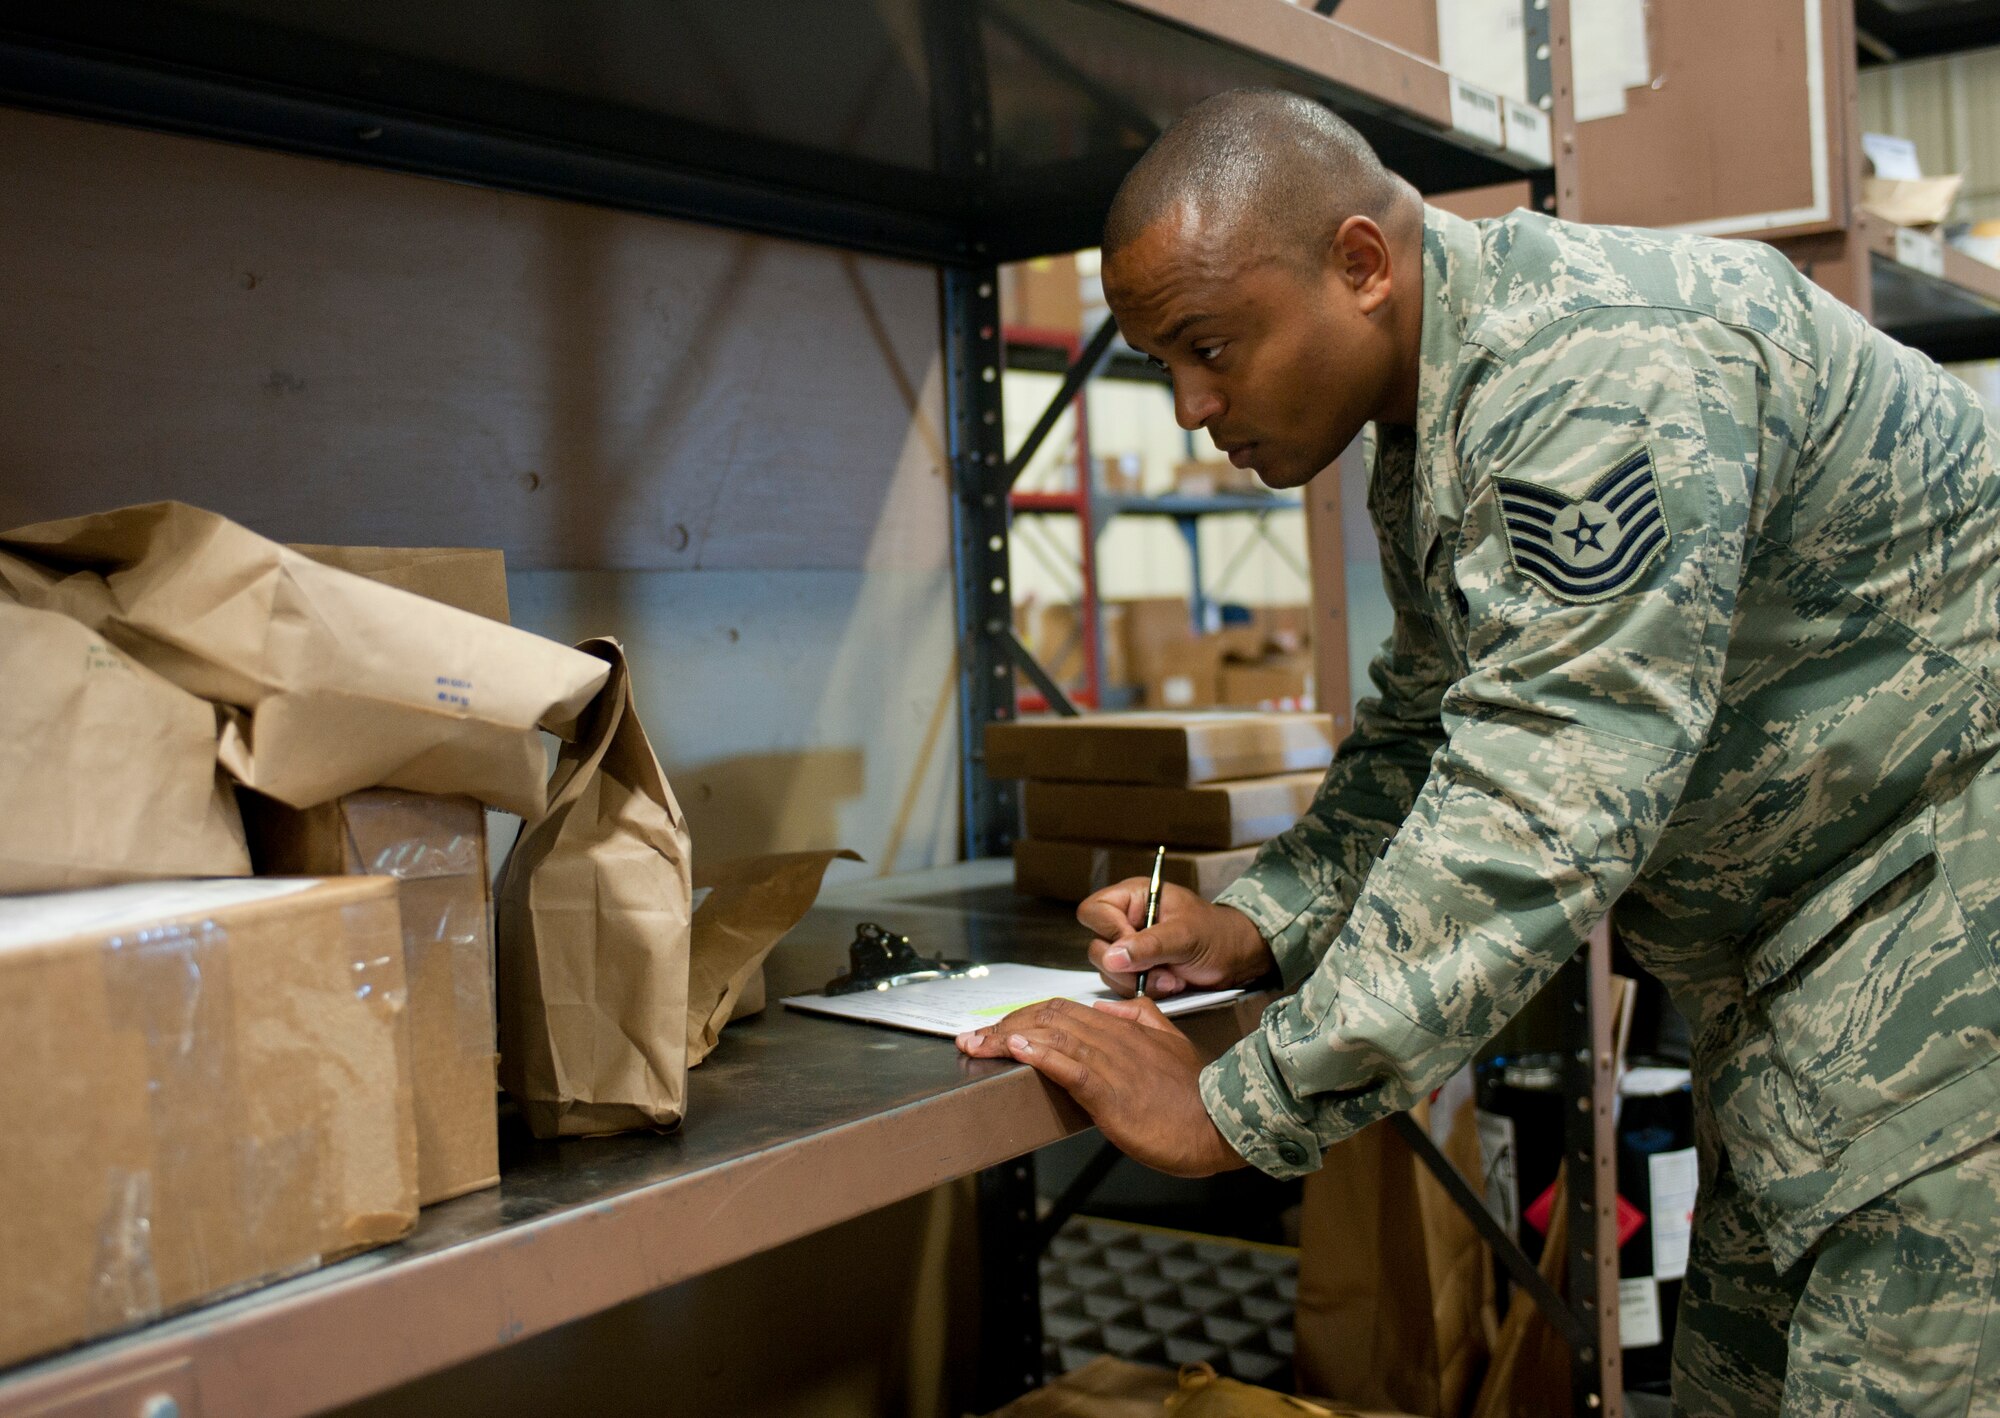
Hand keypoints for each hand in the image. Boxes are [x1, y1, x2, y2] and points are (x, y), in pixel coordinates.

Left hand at [956, 996, 1245, 1176]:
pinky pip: (1070, 1066)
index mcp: (1125, 1027)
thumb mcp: (1171, 1042)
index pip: (1064, 1009)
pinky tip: (1017, 1050)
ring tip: (977, 1042)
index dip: (1025, 1016)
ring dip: (1008, 1038)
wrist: (1220, 1125)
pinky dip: (1040, 1055)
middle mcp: (1114, 1038)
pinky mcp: (1111, 1093)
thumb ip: (1142, 1019)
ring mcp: (1112, 1063)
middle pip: (1048, 1017)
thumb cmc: (1195, 1094)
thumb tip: (1111, 1007)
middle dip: (1004, 1025)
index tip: (998, 1028)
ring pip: (1052, 1036)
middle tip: (973, 1037)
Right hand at [1080, 880, 1273, 998]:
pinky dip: (1144, 991)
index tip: (1134, 948)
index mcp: (1133, 898)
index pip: (1094, 911)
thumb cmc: (1216, 935)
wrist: (1237, 959)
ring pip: (1108, 970)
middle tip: (1160, 970)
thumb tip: (1112, 958)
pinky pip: (1122, 985)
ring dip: (1139, 981)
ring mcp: (1129, 948)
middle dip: (1128, 966)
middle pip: (1096, 946)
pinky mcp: (1136, 971)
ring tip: (1172, 978)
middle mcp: (1125, 921)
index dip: (1110, 931)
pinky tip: (1170, 984)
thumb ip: (1148, 945)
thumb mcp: (1185, 936)